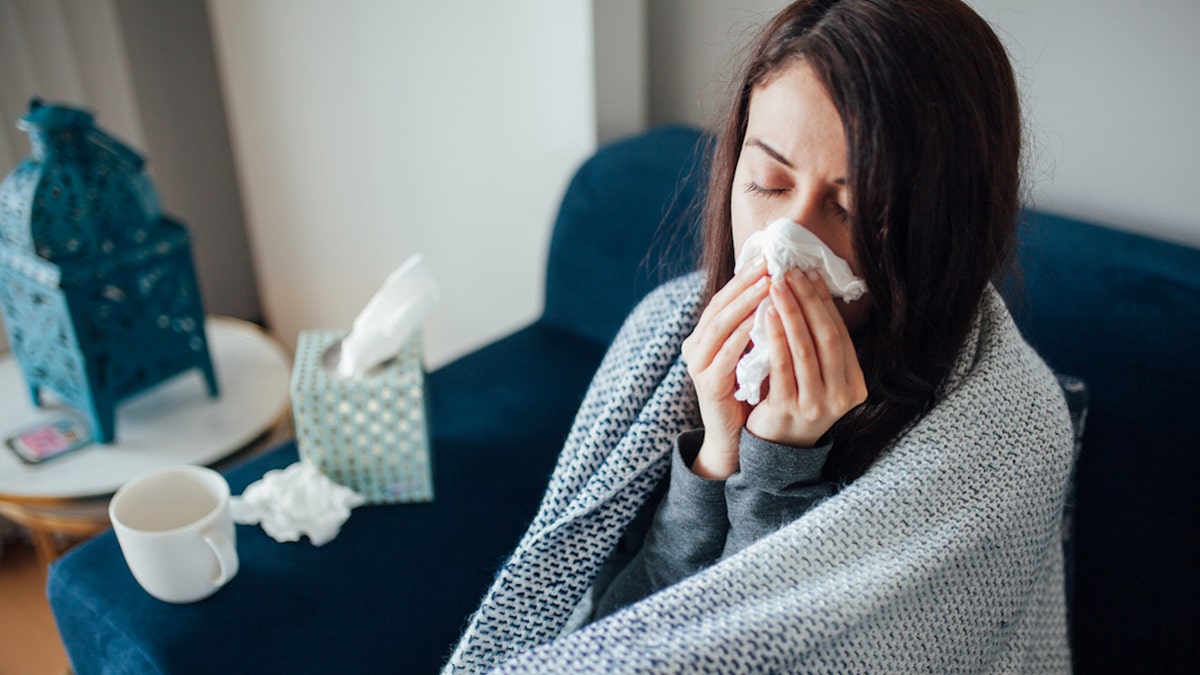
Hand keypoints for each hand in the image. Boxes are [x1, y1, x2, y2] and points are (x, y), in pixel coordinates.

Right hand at [681, 257, 768, 477]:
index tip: (769, 258)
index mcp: (705, 336)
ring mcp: (698, 366)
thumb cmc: (749, 392)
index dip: (745, 278)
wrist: (735, 438)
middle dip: (745, 284)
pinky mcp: (707, 385)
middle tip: (769, 264)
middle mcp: (695, 346)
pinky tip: (759, 322)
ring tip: (767, 285)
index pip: (724, 298)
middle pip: (720, 306)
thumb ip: (758, 325)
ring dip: (744, 303)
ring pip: (720, 326)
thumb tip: (781, 287)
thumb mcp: (753, 352)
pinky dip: (741, 336)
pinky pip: (724, 356)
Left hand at [746, 268, 867, 447]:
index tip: (809, 273)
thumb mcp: (818, 377)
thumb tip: (810, 289)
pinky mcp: (789, 409)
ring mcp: (817, 405)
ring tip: (777, 286)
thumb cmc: (795, 401)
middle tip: (792, 272)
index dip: (825, 302)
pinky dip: (776, 337)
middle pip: (828, 338)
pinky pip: (783, 366)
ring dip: (791, 312)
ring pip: (806, 349)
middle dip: (809, 301)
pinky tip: (766, 314)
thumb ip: (819, 345)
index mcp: (855, 385)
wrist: (775, 449)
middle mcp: (841, 396)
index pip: (841, 334)